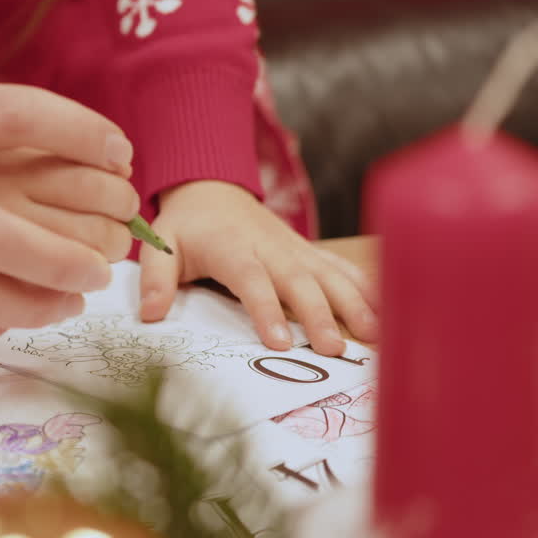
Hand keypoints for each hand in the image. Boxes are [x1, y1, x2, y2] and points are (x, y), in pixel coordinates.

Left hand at [138, 180, 376, 355]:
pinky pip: (340, 266)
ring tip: (372, 335)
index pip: (252, 281)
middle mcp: (270, 248)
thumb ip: (155, 279)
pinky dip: (364, 285)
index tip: (280, 342)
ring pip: (328, 275)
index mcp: (232, 248)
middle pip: (299, 282)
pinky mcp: (308, 252)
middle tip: (334, 349)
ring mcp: (294, 249)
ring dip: (352, 303)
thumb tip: (150, 316)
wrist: (213, 188)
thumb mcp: (160, 245)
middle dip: (319, 314)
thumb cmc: (186, 225)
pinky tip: (387, 308)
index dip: (267, 310)